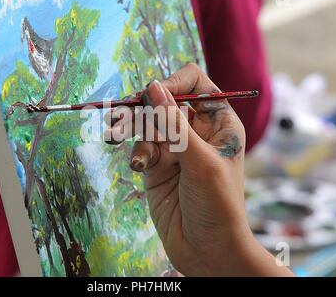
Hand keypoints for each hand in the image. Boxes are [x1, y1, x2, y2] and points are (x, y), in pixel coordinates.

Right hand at [105, 63, 293, 276]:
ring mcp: (174, 148)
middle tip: (122, 115)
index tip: (154, 95)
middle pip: (163, 101)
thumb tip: (152, 86)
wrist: (207, 251)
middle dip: (143, 108)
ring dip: (132, 130)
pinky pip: (140, 146)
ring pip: (146, 123)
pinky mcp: (157, 165)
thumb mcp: (199, 161)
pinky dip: (137, 152)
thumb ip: (174, 124)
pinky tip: (139, 166)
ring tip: (118, 138)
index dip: (173, 83)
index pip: (193, 83)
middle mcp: (195, 130)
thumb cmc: (218, 206)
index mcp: (218, 122)